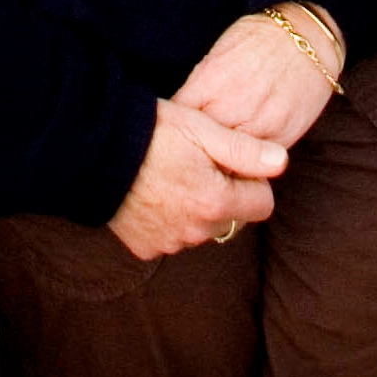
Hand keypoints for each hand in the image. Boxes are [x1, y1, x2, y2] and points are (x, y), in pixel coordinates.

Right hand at [108, 100, 285, 261]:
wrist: (95, 150)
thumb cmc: (152, 131)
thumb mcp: (202, 128)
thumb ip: (245, 150)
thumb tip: (282, 162)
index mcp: (216, 202)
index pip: (263, 204)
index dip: (251, 179)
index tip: (228, 159)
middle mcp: (197, 231)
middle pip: (232, 217)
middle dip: (224, 193)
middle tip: (198, 161)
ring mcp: (170, 243)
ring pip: (202, 227)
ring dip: (197, 207)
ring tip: (173, 172)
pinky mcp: (146, 248)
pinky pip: (172, 236)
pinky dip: (170, 219)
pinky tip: (153, 191)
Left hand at [174, 6, 343, 152]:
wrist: (308, 39)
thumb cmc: (260, 38)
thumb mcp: (220, 51)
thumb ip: (201, 83)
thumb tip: (182, 109)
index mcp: (212, 79)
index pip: (180, 115)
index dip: (174, 125)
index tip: (172, 130)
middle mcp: (232, 106)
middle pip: (201, 144)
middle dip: (194, 149)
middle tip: (188, 154)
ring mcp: (258, 126)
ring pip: (228, 161)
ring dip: (220, 163)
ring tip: (212, 163)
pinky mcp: (279, 140)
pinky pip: (255, 163)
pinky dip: (246, 165)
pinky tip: (240, 160)